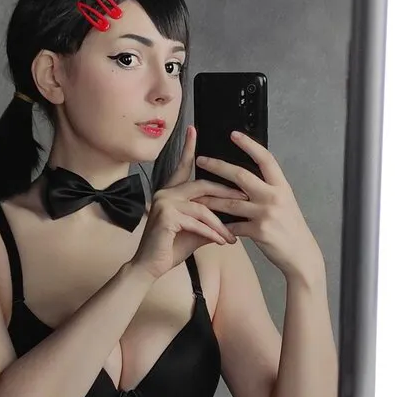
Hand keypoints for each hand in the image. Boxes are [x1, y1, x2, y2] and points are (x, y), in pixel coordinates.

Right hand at [131, 126, 245, 280]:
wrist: (150, 267)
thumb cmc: (170, 248)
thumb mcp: (194, 231)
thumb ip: (209, 219)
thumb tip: (231, 217)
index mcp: (171, 192)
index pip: (182, 167)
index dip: (188, 148)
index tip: (194, 129)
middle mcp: (166, 193)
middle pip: (202, 186)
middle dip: (226, 194)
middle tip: (246, 200)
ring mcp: (164, 204)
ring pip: (203, 207)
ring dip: (221, 224)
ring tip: (232, 236)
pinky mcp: (166, 217)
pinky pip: (197, 222)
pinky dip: (211, 233)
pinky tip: (221, 242)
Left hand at [193, 132, 324, 281]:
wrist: (301, 254)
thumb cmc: (291, 227)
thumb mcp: (285, 202)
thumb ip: (269, 189)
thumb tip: (248, 177)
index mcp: (281, 186)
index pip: (265, 158)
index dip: (249, 145)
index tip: (233, 135)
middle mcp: (274, 197)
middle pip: (241, 176)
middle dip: (218, 167)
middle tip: (201, 160)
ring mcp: (266, 214)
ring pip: (231, 202)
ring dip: (210, 199)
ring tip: (195, 195)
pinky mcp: (259, 232)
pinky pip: (233, 226)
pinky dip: (221, 225)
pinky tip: (210, 223)